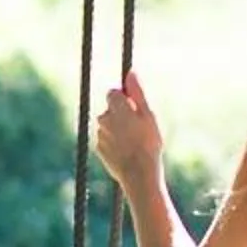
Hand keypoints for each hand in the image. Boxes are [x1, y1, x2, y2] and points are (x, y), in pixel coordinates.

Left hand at [94, 69, 164, 190]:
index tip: (135, 108)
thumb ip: (137, 93)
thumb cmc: (148, 142)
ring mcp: (100, 134)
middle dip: (121, 114)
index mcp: (116, 107)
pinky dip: (115, 143)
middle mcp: (104, 118)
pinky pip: (107, 140)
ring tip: (135, 142)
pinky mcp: (99, 148)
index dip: (125, 99)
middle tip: (138, 128)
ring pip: (109, 125)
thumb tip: (131, 72)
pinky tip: (127, 151)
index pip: (114, 92)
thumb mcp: (148, 115)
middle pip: (111, 109)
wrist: (138, 173)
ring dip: (119, 129)